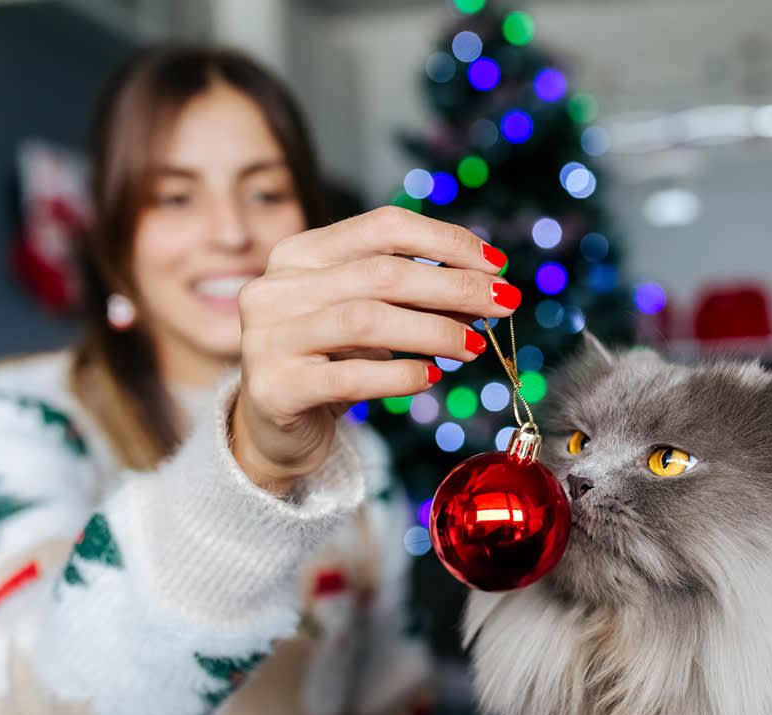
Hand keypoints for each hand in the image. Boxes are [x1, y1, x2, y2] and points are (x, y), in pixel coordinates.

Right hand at [231, 206, 519, 493]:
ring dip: (434, 331)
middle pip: (382, 272)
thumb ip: (416, 300)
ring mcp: (267, 337)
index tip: (496, 264)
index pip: (383, 226)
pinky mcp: (273, 388)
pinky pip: (350, 376)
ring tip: (474, 346)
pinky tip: (431, 377)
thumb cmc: (331, 364)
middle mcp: (275, 287)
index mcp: (299, 254)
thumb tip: (486, 292)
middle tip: (504, 305)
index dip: (446, 241)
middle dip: (454, 287)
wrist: (275, 431)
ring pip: (367, 320)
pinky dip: (401, 375)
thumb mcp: (372, 321)